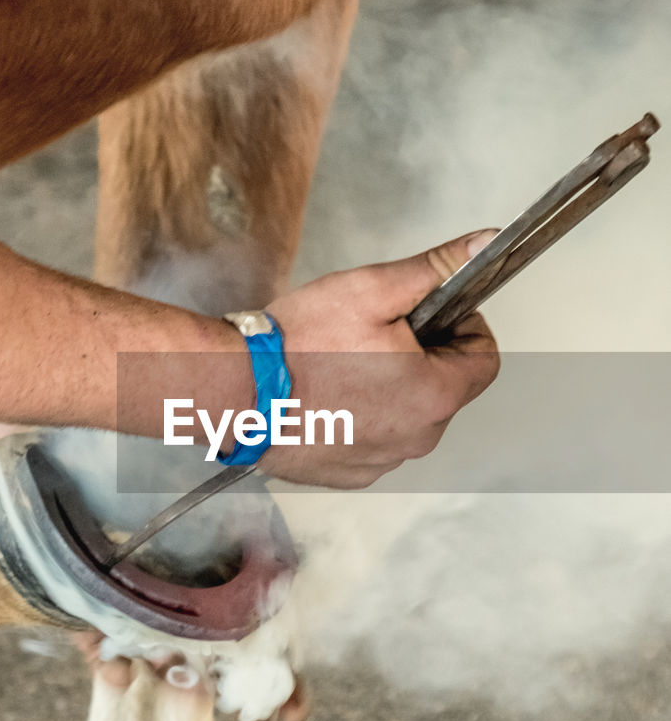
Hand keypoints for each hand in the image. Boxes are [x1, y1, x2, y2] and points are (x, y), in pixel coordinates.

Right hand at [258, 229, 499, 486]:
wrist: (237, 393)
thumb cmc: (299, 345)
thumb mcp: (371, 290)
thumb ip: (434, 270)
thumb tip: (483, 246)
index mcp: (435, 394)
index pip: (484, 359)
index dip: (463, 327)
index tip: (429, 315)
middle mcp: (418, 438)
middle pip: (444, 389)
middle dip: (422, 358)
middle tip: (373, 335)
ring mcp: (384, 461)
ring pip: (408, 416)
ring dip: (391, 389)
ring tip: (343, 365)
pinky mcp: (351, 474)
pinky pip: (374, 441)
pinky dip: (361, 418)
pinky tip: (328, 396)